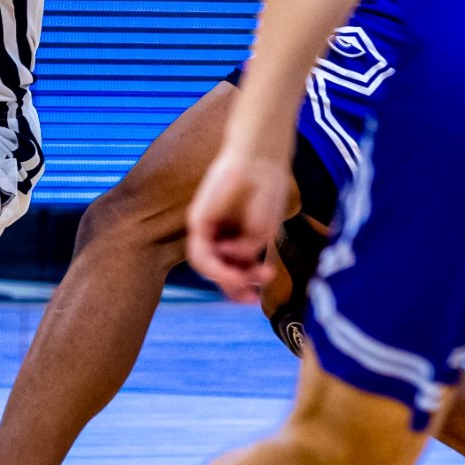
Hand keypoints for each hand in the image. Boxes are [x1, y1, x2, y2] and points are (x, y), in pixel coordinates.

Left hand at [184, 146, 293, 301]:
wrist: (260, 163)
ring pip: (207, 266)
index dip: (242, 290)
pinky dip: (216, 261)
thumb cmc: (266, 193)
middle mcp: (219, 236)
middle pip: (219, 272)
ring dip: (227, 277)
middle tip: (251, 299)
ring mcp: (207, 229)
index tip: (256, 301)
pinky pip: (200, 252)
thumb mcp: (261, 233)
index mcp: (236, 238)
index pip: (232, 271)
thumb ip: (245, 255)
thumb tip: (233, 274)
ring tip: (246, 279)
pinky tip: (231, 258)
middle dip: (234, 288)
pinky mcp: (198, 220)